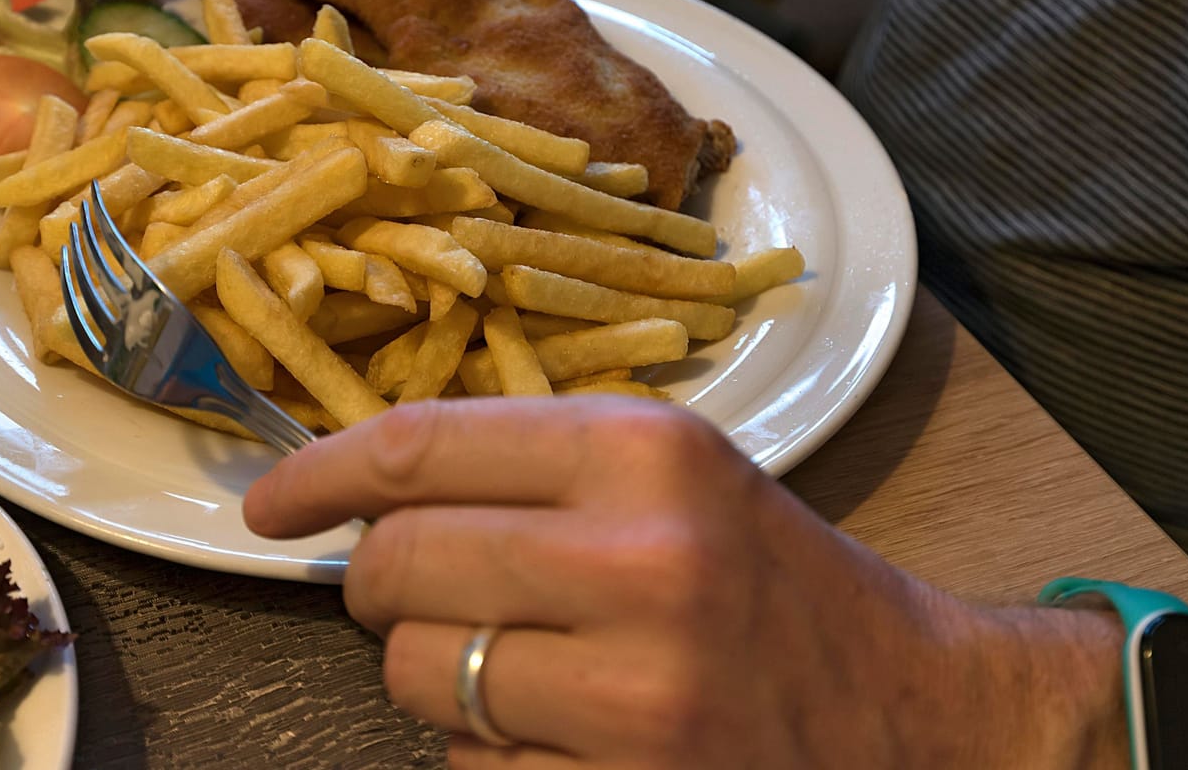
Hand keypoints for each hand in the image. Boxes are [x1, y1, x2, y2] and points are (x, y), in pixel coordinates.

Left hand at [245, 397, 1122, 766]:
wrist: (917, 714)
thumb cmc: (775, 582)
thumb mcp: (674, 476)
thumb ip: (530, 465)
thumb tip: (356, 491)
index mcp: (647, 454)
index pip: (420, 448)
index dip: (318, 475)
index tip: (270, 503)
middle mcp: (639, 564)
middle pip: (396, 569)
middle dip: (386, 585)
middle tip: (431, 593)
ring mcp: (634, 699)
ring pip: (418, 680)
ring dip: (442, 678)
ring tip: (529, 666)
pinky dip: (493, 759)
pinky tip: (569, 736)